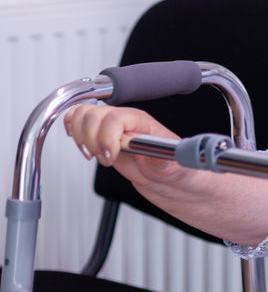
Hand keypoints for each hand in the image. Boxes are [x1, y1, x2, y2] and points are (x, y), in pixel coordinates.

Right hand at [62, 104, 182, 185]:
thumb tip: (159, 152)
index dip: (107, 138)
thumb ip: (162, 158)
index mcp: (142, 121)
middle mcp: (124, 119)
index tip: (111, 157)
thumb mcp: (171, 167)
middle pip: (93, 114)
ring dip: (81, 137)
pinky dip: (73, 131)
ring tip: (94, 154)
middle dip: (92, 141)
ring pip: (81, 114)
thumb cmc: (170, 168)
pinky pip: (77, 119)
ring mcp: (110, 125)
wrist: (164, 177)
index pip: (115, 118)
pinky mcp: (99, 134)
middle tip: (104, 158)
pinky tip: (83, 145)